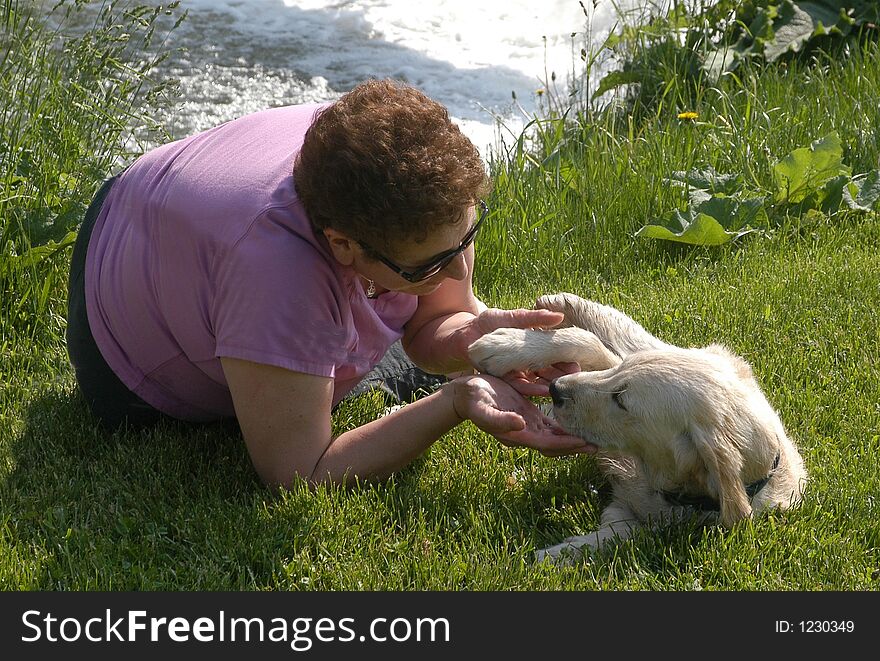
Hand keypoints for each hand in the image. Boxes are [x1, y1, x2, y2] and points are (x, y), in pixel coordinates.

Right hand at [449, 374, 594, 456]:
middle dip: (576, 445)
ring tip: (593, 433)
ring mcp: (528, 424)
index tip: (585, 443)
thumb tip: (520, 424)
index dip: (567, 445)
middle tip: (599, 444)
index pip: (548, 444)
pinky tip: (577, 419)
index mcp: (517, 434)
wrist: (464, 395)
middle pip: (556, 444)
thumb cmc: (473, 401)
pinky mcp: (528, 413)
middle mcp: (526, 432)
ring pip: (556, 435)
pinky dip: (564, 423)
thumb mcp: (483, 409)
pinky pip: (550, 422)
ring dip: (573, 436)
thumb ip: (500, 419)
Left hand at [461, 307, 570, 395]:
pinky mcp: (505, 379)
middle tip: (576, 376)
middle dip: (562, 372)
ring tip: (565, 385)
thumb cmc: (487, 323)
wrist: (463, 335)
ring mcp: (516, 371)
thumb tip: (559, 316)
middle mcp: (525, 361)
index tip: (578, 362)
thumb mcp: (513, 318)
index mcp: (530, 346)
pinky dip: (532, 388)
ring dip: (551, 382)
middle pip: (548, 369)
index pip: (553, 354)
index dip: (565, 358)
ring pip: (537, 379)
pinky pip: (521, 385)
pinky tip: (544, 390)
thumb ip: (534, 318)